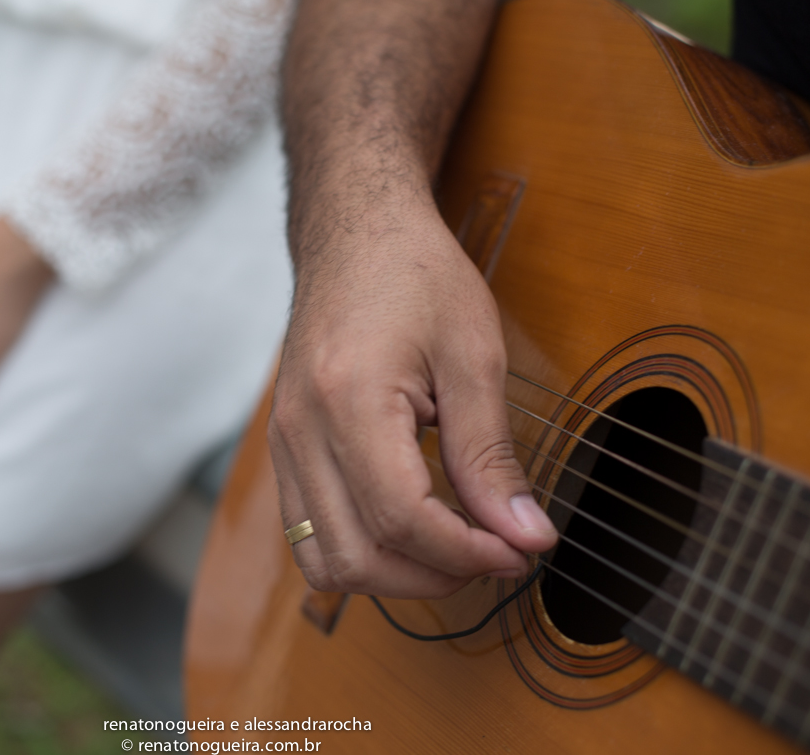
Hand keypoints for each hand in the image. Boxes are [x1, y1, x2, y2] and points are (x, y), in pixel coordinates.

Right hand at [269, 198, 556, 599]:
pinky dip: (362, 551)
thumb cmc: (414, 275)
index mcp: (348, 399)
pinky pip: (308, 533)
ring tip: (453, 549)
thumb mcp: (473, 355)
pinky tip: (411, 528)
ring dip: (394, 575)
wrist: (354, 233)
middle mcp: (301, 430)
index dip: (466, 552)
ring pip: (324, 560)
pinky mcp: (285, 448)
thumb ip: (492, 454)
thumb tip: (525, 534)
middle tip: (495, 554)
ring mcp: (284, 443)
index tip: (519, 550)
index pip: (401, 517)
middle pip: (356, 556)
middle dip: (434, 576)